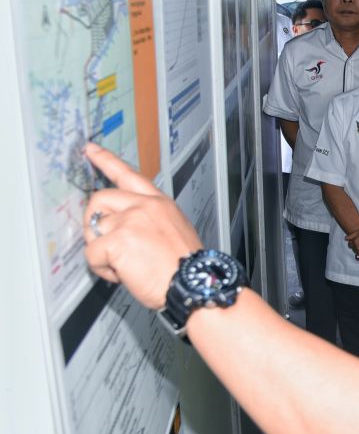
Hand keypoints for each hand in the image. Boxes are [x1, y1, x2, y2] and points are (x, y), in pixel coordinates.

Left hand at [82, 143, 202, 308]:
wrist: (193, 283)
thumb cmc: (186, 267)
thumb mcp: (175, 231)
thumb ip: (149, 221)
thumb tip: (123, 227)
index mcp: (159, 204)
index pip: (129, 175)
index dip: (106, 160)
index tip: (91, 150)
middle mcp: (144, 207)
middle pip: (100, 198)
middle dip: (94, 220)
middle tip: (102, 241)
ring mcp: (130, 221)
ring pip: (93, 228)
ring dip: (100, 250)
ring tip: (120, 264)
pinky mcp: (118, 240)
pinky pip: (92, 253)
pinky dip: (101, 268)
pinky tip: (121, 274)